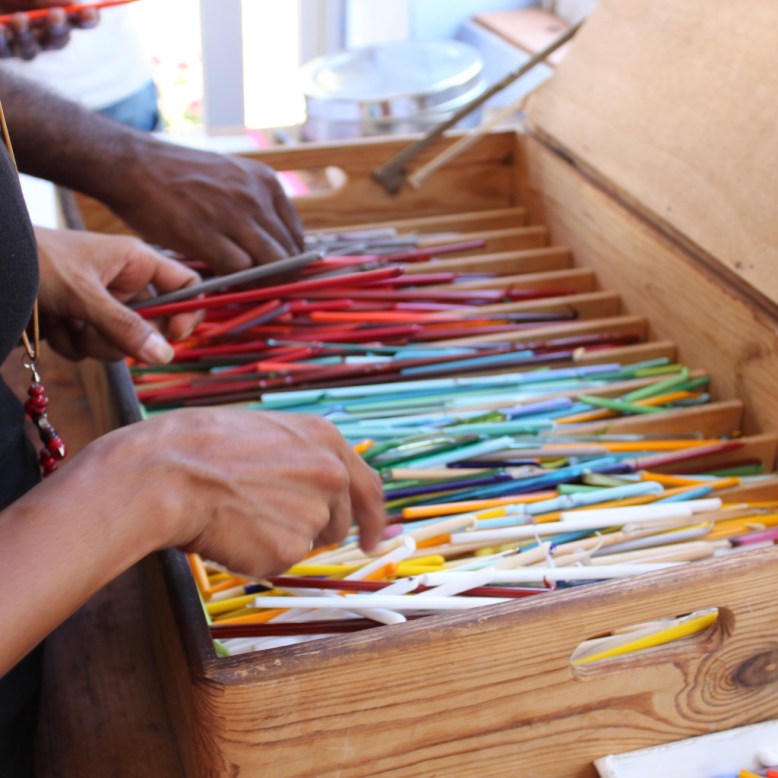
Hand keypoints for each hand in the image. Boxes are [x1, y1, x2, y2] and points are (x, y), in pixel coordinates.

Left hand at [0, 2, 97, 59]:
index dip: (86, 19)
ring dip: (27, 38)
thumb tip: (71, 5)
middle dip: (58, 30)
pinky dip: (2, 40)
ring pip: (30, 51)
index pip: (75, 20)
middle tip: (57, 17)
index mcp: (49, 11)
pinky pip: (3, 50)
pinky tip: (2, 30)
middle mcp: (34, 28)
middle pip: (56, 40)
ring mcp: (14, 41)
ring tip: (19, 21)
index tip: (92, 15)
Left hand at [34, 227, 200, 362]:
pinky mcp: (80, 322)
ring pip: (121, 344)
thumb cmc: (33, 261)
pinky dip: (72, 344)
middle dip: (124, 337)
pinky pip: (92, 350)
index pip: (186, 287)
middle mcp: (124, 284)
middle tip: (101, 331)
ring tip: (66, 322)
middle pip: (152, 326)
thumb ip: (126, 326)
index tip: (174, 337)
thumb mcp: (83, 294)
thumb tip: (166, 355)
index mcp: (136, 262)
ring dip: (92, 342)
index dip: (187, 313)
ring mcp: (103, 306)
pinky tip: (51, 325)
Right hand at [82, 408, 385, 574]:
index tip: (372, 537)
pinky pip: (279, 560)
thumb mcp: (267, 433)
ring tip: (241, 513)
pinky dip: (258, 554)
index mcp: (327, 440)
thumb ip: (301, 457)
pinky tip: (232, 531)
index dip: (373, 517)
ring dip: (282, 536)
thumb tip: (313, 485)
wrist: (168, 472)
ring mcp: (314, 513)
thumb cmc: (203, 445)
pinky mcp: (289, 550)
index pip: (370, 487)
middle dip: (315, 528)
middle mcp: (332, 476)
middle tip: (272, 521)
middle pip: (338, 521)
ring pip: (307, 541)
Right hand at [107, 138, 304, 273]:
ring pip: (272, 264)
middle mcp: (256, 197)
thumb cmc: (178, 176)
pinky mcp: (206, 233)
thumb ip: (255, 206)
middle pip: (289, 254)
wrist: (131, 163)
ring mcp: (233, 214)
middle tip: (264, 290)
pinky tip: (224, 282)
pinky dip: (236, 282)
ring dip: (262, 284)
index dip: (291, 262)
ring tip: (247, 289)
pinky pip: (239, 270)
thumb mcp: (230, 178)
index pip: (296, 235)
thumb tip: (272, 245)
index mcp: (266, 182)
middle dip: (281, 278)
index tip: (278, 275)